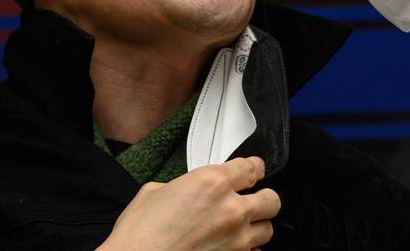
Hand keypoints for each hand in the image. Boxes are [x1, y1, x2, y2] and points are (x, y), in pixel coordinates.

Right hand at [99, 156, 279, 250]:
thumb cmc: (138, 235)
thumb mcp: (155, 192)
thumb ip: (182, 185)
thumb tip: (188, 189)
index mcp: (213, 182)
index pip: (252, 167)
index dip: (254, 168)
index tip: (253, 171)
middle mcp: (230, 209)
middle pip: (271, 200)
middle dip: (262, 199)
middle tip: (251, 200)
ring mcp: (235, 239)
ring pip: (267, 230)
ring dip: (256, 226)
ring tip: (242, 227)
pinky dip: (247, 250)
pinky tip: (231, 246)